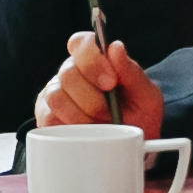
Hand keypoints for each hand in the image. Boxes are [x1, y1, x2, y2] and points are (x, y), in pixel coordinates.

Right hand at [36, 33, 160, 134]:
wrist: (131, 149)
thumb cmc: (138, 118)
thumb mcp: (145, 96)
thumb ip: (132, 72)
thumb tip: (115, 47)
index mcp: (94, 60)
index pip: (80, 42)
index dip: (92, 59)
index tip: (110, 82)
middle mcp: (71, 73)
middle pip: (68, 72)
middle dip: (92, 98)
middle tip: (110, 112)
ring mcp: (56, 94)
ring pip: (56, 97)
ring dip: (81, 116)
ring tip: (98, 126)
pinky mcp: (46, 118)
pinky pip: (49, 119)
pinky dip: (70, 128)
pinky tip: (84, 133)